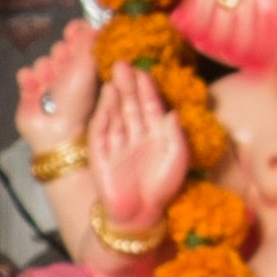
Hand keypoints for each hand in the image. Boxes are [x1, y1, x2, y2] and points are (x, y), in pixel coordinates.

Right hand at [84, 63, 190, 235]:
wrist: (140, 213)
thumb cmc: (162, 187)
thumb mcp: (177, 157)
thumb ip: (175, 133)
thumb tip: (173, 111)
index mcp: (154, 135)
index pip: (149, 106)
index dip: (147, 89)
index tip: (143, 71)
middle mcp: (134, 136)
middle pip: (130, 105)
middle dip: (127, 84)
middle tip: (123, 63)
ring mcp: (116, 143)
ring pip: (116, 113)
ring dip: (115, 94)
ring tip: (115, 74)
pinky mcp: (100, 153)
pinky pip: (101, 128)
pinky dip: (104, 112)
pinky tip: (107, 97)